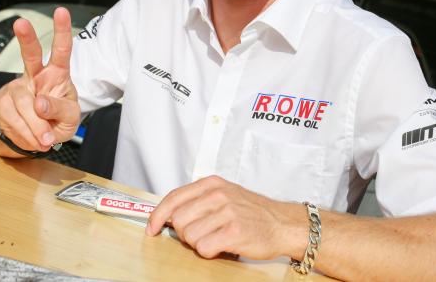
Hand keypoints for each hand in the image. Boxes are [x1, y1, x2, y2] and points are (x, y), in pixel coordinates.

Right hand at [0, 7, 79, 151]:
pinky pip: (12, 119)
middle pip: (30, 54)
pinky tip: (34, 139)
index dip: (62, 30)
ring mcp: (18, 88)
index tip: (61, 11)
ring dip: (35, 125)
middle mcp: (37, 76)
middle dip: (26, 38)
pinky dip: (26, 134)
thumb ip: (60, 109)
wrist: (36, 138)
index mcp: (58, 74)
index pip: (61, 50)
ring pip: (23, 102)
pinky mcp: (5, 104)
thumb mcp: (70, 118)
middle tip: (21, 23)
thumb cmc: (59, 120)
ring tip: (47, 140)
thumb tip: (39, 104)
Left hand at [146, 175, 302, 259]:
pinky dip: (210, 252)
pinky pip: (204, 248)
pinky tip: (222, 246)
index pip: (174, 198)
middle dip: (185, 233)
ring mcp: (227, 212)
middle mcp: (218, 195)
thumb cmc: (252, 212)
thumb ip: (199, 200)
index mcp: (212, 184)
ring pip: (190, 236)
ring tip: (216, 238)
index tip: (152, 227)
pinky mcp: (234, 231)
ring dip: (199, 243)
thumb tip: (169, 214)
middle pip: (179, 220)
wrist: (283, 223)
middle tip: (202, 235)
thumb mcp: (225, 194)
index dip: (158, 215)